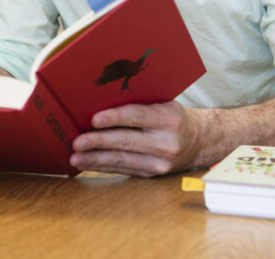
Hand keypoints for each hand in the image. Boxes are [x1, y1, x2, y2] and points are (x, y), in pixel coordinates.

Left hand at [69, 101, 201, 176]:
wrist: (198, 141)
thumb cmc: (173, 117)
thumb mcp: (163, 103)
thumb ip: (139, 103)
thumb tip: (100, 100)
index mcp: (169, 119)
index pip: (137, 117)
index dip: (115, 118)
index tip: (94, 119)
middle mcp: (166, 143)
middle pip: (126, 141)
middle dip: (98, 142)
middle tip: (77, 142)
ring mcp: (160, 162)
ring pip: (122, 160)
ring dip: (95, 159)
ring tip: (76, 157)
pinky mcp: (152, 174)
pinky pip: (123, 169)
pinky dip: (103, 166)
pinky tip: (88, 164)